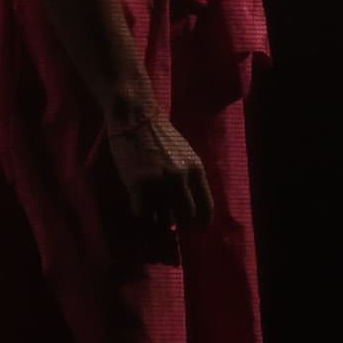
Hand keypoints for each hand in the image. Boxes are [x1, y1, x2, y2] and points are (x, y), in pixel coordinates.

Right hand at [102, 106, 213, 245]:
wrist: (136, 115)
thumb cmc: (160, 135)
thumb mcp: (185, 155)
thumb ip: (190, 178)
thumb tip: (189, 206)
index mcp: (196, 170)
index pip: (206, 208)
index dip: (201, 223)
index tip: (194, 228)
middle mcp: (181, 178)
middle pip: (186, 217)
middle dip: (179, 224)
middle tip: (170, 223)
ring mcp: (159, 182)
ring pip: (163, 218)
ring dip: (158, 220)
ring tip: (153, 215)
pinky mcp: (138, 183)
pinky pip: (143, 213)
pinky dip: (142, 214)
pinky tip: (139, 206)